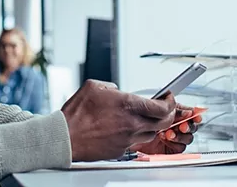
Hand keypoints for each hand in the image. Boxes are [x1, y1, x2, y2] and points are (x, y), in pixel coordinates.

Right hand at [60, 80, 176, 161]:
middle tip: (164, 109)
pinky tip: (125, 129)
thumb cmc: (76, 115)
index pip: (162, 107)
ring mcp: (127, 139)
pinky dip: (134, 135)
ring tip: (143, 118)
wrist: (66, 137)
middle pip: (163, 123)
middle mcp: (132, 124)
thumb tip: (115, 90)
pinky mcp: (120, 150)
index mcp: (128, 105)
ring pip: (151, 133)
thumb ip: (110, 87)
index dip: (170, 102)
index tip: (168, 98)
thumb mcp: (93, 87)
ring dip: (152, 125)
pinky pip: (135, 142)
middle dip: (168, 114)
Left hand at [128, 101, 200, 153]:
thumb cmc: (135, 121)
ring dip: (181, 135)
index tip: (195, 114)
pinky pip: (180, 148)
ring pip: (187, 137)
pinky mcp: (170, 150)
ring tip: (169, 132)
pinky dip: (176, 143)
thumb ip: (166, 107)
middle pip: (191, 126)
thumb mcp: (151, 110)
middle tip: (182, 125)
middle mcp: (174, 126)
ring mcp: (173, 138)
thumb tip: (179, 104)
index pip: (188, 113)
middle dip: (188, 125)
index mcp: (172, 114)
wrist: (126, 135)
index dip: (194, 113)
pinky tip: (166, 139)